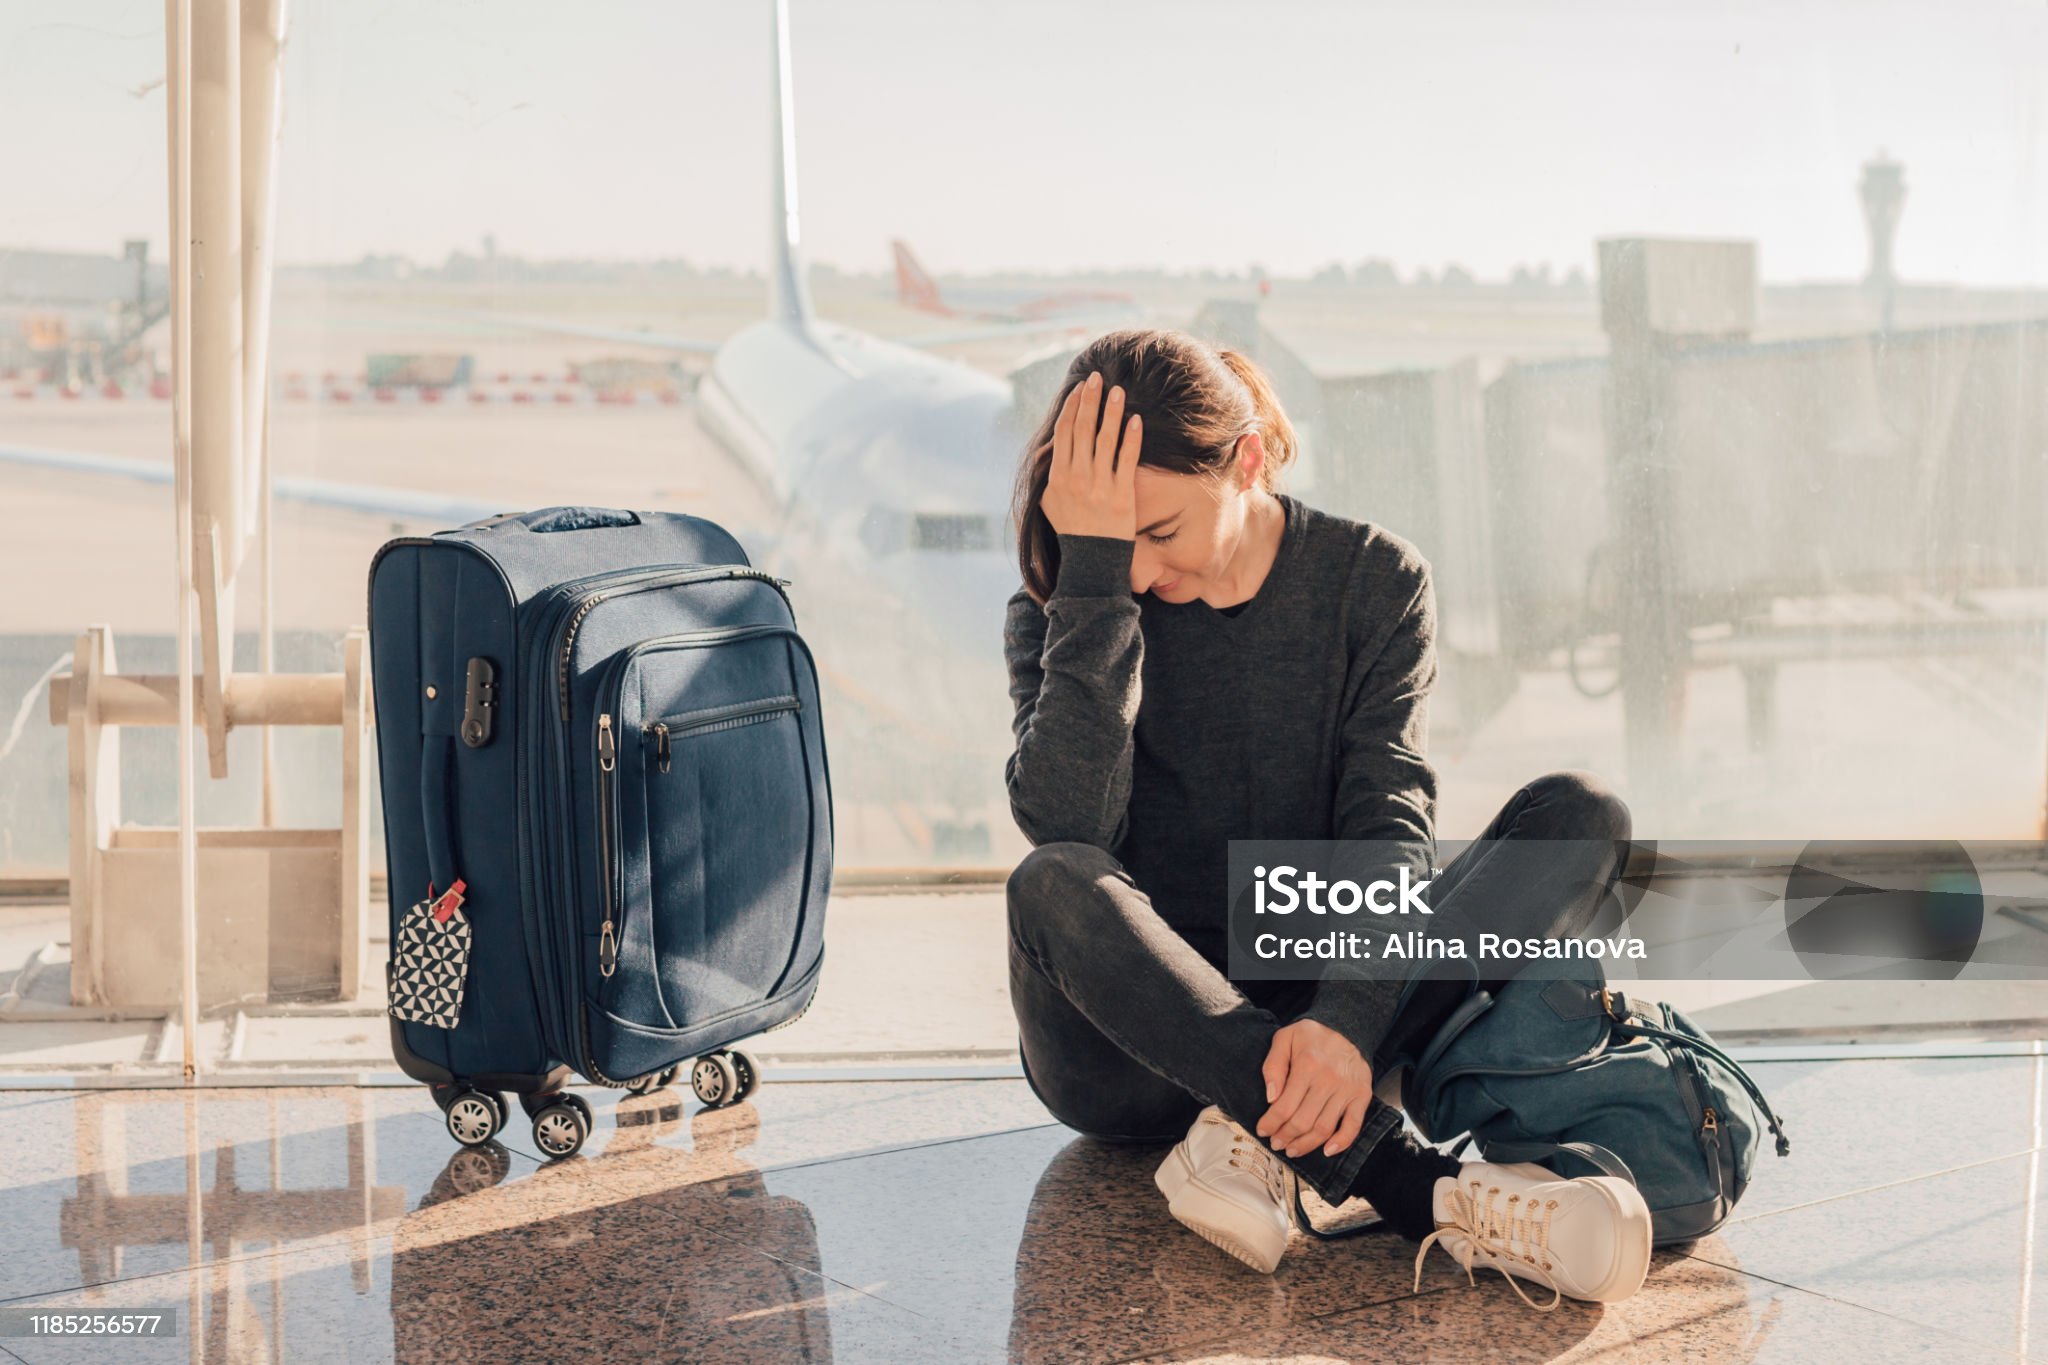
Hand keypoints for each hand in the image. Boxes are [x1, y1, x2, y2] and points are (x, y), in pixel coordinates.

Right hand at [1042, 370, 1141, 540]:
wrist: (1091, 559)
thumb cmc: (1071, 528)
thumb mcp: (1049, 502)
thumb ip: (1048, 474)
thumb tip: (1048, 448)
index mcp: (1058, 476)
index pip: (1064, 432)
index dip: (1072, 407)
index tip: (1080, 389)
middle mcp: (1076, 477)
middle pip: (1083, 429)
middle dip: (1090, 400)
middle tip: (1098, 377)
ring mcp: (1099, 485)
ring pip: (1105, 440)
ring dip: (1111, 412)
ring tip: (1118, 391)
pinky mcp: (1121, 494)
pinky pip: (1126, 460)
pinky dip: (1131, 439)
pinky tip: (1136, 420)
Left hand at [1257, 1019, 1374, 1158]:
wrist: (1347, 1027)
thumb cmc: (1312, 1035)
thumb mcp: (1284, 1039)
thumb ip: (1273, 1066)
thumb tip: (1271, 1097)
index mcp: (1307, 1065)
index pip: (1284, 1106)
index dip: (1270, 1123)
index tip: (1262, 1130)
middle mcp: (1328, 1080)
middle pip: (1303, 1121)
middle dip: (1285, 1137)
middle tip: (1276, 1143)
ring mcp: (1347, 1090)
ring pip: (1324, 1128)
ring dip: (1306, 1145)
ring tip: (1293, 1149)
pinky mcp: (1361, 1096)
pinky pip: (1353, 1126)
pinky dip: (1341, 1142)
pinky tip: (1326, 1151)